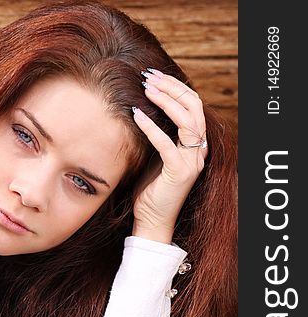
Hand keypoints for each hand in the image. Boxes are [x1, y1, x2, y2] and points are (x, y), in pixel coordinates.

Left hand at [132, 70, 208, 243]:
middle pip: (194, 107)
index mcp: (195, 145)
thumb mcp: (155, 157)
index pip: (193, 106)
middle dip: (171, 87)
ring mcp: (191, 162)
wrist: (152, 221)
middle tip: (148, 76)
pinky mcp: (179, 172)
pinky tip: (136, 115)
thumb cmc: (150, 191)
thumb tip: (140, 108)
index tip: (154, 76)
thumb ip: (157, 135)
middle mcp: (198, 151)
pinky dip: (152, 127)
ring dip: (166, 101)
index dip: (176, 87)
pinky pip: (167, 144)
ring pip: (187, 120)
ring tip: (145, 89)